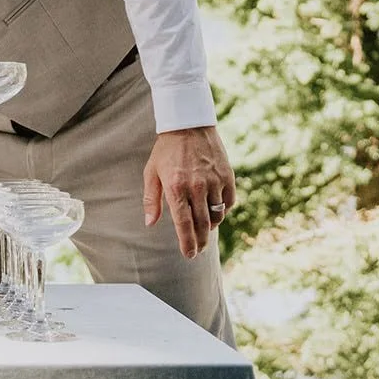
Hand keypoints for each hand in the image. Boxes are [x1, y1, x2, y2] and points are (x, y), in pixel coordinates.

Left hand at [143, 125, 236, 258]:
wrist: (188, 124)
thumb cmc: (166, 150)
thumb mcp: (152, 172)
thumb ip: (151, 199)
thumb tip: (150, 223)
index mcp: (175, 187)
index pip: (183, 224)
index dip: (187, 243)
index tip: (189, 254)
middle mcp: (196, 186)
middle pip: (202, 224)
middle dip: (200, 241)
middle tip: (198, 250)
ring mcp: (214, 181)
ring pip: (216, 215)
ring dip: (210, 226)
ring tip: (204, 229)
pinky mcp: (227, 176)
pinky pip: (228, 202)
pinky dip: (223, 211)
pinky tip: (215, 211)